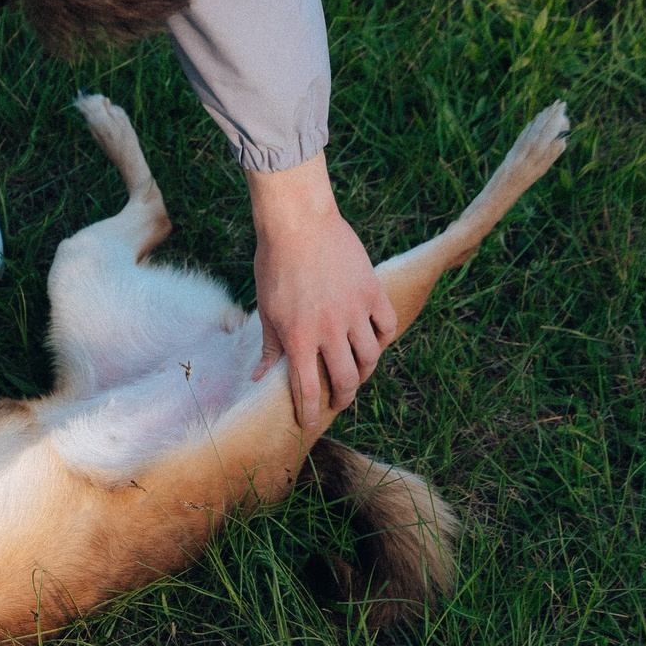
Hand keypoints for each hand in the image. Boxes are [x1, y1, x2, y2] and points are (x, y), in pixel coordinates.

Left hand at [246, 152, 398, 428]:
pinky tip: (374, 339)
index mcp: (298, 337)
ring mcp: (354, 310)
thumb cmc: (275, 264)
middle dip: (343, 397)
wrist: (298, 222)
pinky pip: (387, 325)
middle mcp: (329, 329)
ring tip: (358, 371)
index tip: (309, 423)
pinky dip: (383, 337)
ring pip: (371, 357)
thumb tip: (258, 379)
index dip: (309, 412)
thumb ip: (269, 347)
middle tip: (340, 400)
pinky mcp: (372, 290)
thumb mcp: (266, 309)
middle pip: (346, 380)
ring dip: (365, 370)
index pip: (307, 389)